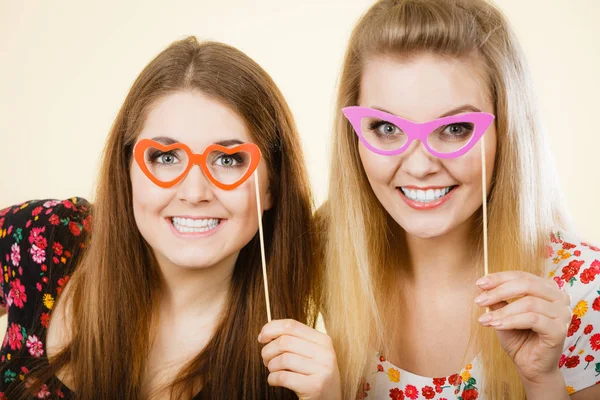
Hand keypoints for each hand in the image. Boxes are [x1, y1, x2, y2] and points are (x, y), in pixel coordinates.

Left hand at [259, 319, 341, 399]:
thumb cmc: (314, 376)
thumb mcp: (312, 354)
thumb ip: (295, 340)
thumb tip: (266, 331)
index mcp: (323, 340)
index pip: (291, 325)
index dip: (271, 329)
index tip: (262, 337)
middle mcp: (325, 353)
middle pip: (284, 342)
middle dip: (268, 350)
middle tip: (266, 359)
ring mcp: (322, 370)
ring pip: (283, 359)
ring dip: (271, 366)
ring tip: (272, 371)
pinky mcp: (315, 387)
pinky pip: (284, 377)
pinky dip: (273, 379)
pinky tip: (274, 381)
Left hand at [475, 271, 571, 386]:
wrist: (530, 366)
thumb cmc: (519, 338)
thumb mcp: (503, 314)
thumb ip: (497, 299)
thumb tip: (482, 284)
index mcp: (547, 289)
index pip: (522, 276)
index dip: (499, 278)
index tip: (480, 283)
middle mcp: (559, 298)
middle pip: (527, 284)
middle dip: (499, 291)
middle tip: (479, 301)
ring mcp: (563, 314)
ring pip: (529, 303)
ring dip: (503, 311)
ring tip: (486, 319)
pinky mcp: (560, 330)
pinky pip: (532, 319)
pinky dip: (511, 321)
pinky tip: (497, 325)